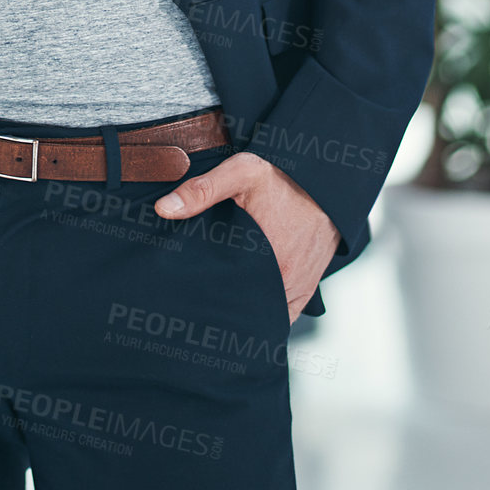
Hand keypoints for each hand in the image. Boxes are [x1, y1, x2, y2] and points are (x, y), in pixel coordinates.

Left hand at [155, 152, 340, 324]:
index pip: (226, 292)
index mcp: (267, 256)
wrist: (325, 181)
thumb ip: (202, 190)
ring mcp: (298, 288)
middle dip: (221, 307)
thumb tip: (164, 209)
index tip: (185, 294)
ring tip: (216, 307)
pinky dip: (265, 315)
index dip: (205, 295)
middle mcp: (285, 280)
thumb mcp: (241, 173)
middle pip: (244, 307)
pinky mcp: (307, 289)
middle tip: (195, 303)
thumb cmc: (284, 177)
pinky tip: (245, 309)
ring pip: (263, 315)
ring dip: (244, 312)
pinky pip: (283, 316)